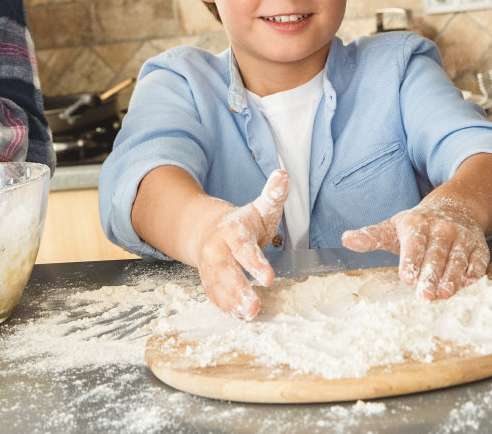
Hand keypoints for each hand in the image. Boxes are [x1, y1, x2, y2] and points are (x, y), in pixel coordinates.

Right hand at [196, 170, 288, 319]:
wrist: (208, 229)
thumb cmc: (243, 222)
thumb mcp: (260, 207)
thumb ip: (273, 195)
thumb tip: (283, 174)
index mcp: (231, 231)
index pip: (242, 248)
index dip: (254, 263)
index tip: (269, 278)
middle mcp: (217, 250)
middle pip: (225, 270)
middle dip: (238, 288)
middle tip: (254, 305)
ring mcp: (209, 267)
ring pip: (217, 286)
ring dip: (231, 302)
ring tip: (249, 315)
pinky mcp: (208, 281)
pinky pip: (214, 296)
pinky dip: (225, 307)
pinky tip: (239, 317)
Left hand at [342, 194, 489, 300]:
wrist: (456, 208)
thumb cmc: (418, 226)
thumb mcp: (393, 227)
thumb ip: (370, 237)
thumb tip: (346, 239)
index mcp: (418, 224)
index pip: (414, 243)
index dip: (411, 261)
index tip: (406, 278)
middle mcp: (442, 229)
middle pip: (436, 254)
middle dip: (431, 275)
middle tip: (426, 296)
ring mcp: (462, 237)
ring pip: (458, 259)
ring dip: (452, 277)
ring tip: (445, 294)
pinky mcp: (479, 246)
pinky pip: (478, 260)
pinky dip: (474, 273)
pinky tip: (468, 285)